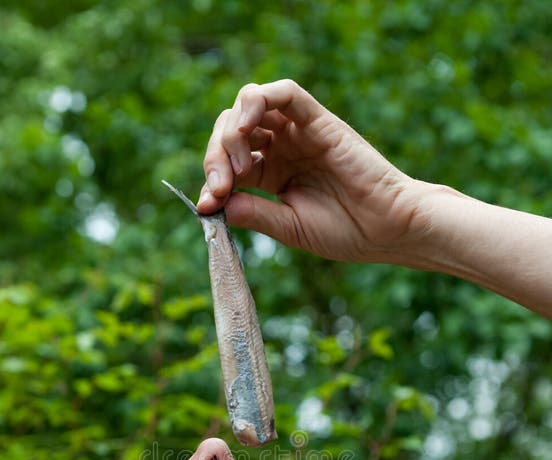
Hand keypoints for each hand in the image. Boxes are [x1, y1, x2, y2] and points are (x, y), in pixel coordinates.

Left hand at [198, 79, 421, 263]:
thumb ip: (254, 214)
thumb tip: (213, 205)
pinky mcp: (318, 120)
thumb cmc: (345, 231)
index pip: (229, 162)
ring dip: (232, 129)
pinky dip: (259, 100)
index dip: (213, 179)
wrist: (386, 228)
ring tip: (238, 163)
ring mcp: (298, 131)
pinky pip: (285, 92)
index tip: (208, 205)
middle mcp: (282, 147)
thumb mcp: (289, 227)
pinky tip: (246, 126)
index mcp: (272, 173)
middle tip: (221, 186)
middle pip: (232, 130)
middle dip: (216, 155)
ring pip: (251, 105)